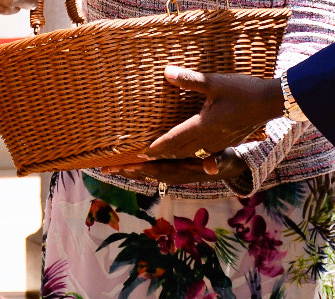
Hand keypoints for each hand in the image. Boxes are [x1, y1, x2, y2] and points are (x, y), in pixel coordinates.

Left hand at [114, 149, 245, 185]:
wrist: (229, 168)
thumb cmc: (226, 158)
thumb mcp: (225, 157)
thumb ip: (217, 161)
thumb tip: (211, 167)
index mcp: (184, 170)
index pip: (160, 168)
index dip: (144, 165)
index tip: (127, 162)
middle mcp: (174, 176)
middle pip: (146, 173)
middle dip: (126, 170)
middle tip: (105, 167)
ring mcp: (171, 175)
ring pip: (144, 173)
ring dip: (126, 170)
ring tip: (106, 167)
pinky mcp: (169, 171)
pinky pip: (148, 171)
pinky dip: (134, 168)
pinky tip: (122, 164)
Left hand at [144, 67, 285, 162]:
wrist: (270, 102)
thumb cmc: (243, 90)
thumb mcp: (214, 82)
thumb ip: (190, 79)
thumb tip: (166, 72)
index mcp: (204, 126)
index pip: (174, 140)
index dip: (156, 147)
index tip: (140, 153)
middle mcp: (210, 139)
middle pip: (180, 151)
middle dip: (161, 156)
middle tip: (143, 158)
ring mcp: (220, 142)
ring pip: (192, 153)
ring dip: (175, 155)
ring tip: (160, 154)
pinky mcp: (227, 141)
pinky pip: (203, 150)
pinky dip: (190, 151)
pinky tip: (187, 146)